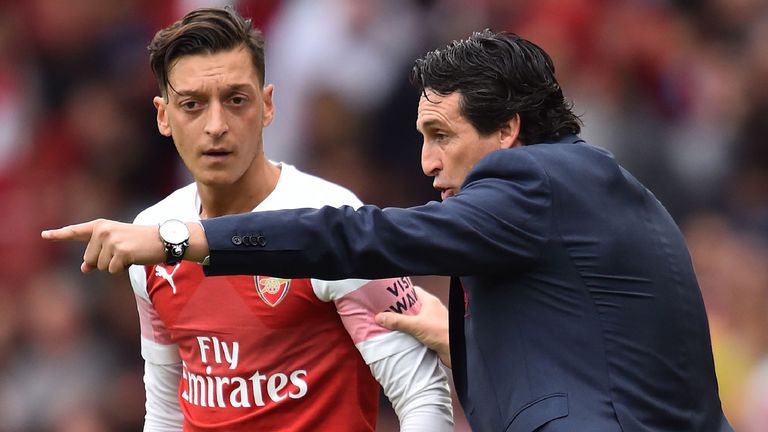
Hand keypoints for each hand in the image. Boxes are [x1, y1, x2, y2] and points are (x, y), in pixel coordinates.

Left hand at [41, 219, 165, 273]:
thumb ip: (97, 254)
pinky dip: (123, 268)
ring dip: (115, 265)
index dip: (59, 234)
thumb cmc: (139, 242)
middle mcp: (103, 231)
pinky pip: (113, 270)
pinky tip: (133, 258)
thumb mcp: (116, 245)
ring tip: (130, 253)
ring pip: (100, 266)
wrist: (162, 239)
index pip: (76, 231)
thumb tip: (84, 268)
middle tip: (124, 251)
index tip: (44, 235)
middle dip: (104, 261)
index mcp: (101, 226)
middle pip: (89, 259)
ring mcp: (111, 241)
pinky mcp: (121, 251)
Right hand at [376, 286, 450, 367]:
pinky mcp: (432, 333)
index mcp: (429, 301)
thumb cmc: (442, 333)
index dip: (400, 293)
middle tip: (386, 313)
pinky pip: (417, 330)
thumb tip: (380, 317)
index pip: (413, 291)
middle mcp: (431, 310)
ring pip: (414, 319)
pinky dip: (409, 332)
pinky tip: (400, 336)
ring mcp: (432, 321)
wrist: (456, 351)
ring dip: (403, 322)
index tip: (388, 298)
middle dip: (399, 310)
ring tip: (390, 324)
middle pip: (411, 306)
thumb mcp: (416, 325)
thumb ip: (397, 321)